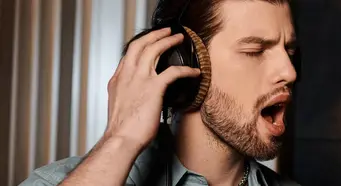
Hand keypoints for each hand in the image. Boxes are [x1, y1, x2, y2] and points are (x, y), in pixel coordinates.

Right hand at [104, 27, 199, 148]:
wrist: (121, 139)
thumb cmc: (122, 129)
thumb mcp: (120, 106)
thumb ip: (128, 95)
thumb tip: (140, 96)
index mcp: (118, 80)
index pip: (129, 55)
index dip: (141, 45)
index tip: (150, 43)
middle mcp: (127, 75)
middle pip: (140, 45)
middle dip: (155, 35)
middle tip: (166, 31)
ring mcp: (140, 79)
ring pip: (154, 50)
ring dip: (168, 41)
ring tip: (179, 38)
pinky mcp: (154, 87)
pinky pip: (174, 71)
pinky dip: (187, 70)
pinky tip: (195, 71)